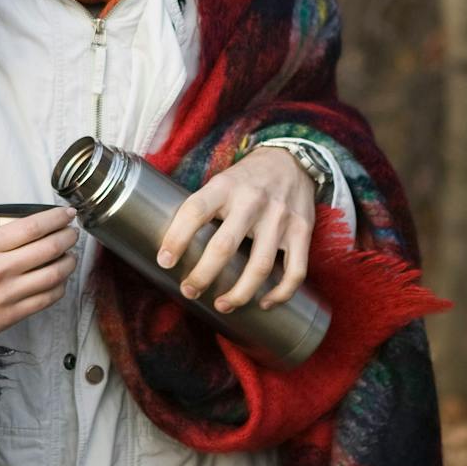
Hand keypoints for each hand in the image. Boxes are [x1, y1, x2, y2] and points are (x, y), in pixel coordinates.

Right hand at [0, 208, 79, 339]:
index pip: (31, 226)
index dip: (55, 218)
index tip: (67, 213)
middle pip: (48, 247)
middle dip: (68, 237)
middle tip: (73, 232)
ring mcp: (8, 293)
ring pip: (54, 274)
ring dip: (69, 262)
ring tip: (70, 256)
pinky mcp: (12, 315)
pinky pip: (47, 298)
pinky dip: (60, 287)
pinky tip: (59, 281)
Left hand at [155, 148, 313, 314]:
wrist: (291, 160)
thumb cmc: (247, 178)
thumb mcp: (221, 181)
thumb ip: (204, 208)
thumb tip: (173, 247)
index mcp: (225, 186)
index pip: (195, 211)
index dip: (176, 238)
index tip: (164, 261)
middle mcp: (252, 201)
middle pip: (224, 246)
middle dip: (202, 276)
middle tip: (189, 291)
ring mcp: (280, 218)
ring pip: (259, 267)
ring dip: (238, 294)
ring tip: (221, 305)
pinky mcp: (302, 231)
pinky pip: (294, 272)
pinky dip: (279, 294)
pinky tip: (263, 303)